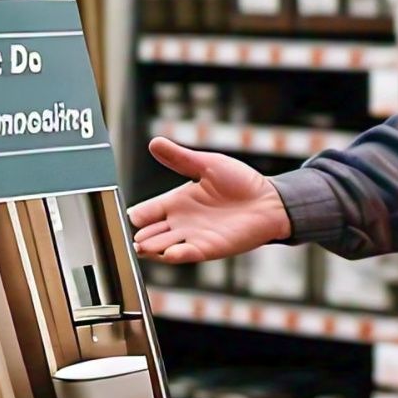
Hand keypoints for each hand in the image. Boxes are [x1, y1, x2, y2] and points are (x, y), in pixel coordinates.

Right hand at [126, 137, 290, 263]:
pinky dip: (178, 255)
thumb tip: (154, 142)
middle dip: (140, 237)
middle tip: (129, 238)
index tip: (128, 216)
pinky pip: (188, 254)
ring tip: (142, 245)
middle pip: (150, 234)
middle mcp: (181, 222)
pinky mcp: (209, 248)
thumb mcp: (207, 164)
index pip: (147, 212)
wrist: (269, 200)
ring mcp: (193, 237)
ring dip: (153, 248)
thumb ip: (180, 158)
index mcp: (177, 202)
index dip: (137, 215)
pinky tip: (169, 253)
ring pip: (163, 247)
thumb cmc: (241, 182)